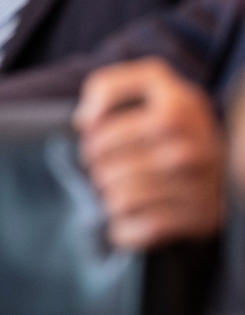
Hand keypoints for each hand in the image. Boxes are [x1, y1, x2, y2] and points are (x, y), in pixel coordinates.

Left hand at [74, 58, 224, 249]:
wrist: (230, 157)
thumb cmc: (173, 118)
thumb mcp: (149, 84)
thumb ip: (107, 87)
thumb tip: (84, 121)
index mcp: (177, 108)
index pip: (101, 133)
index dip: (90, 136)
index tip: (95, 135)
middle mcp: (191, 147)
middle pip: (106, 168)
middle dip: (96, 166)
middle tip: (104, 164)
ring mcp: (199, 186)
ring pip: (117, 200)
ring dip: (108, 196)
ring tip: (117, 187)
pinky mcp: (200, 219)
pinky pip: (136, 230)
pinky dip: (121, 227)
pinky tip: (128, 216)